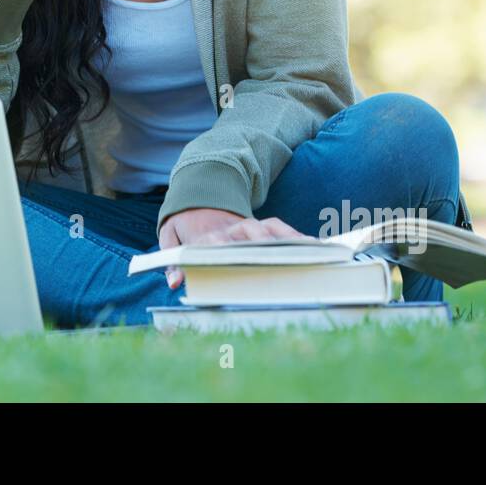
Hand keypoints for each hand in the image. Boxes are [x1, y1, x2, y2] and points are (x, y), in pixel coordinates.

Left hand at [157, 208, 305, 288]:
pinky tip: (313, 247)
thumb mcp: (172, 241)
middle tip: (279, 263)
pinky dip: (295, 236)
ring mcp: (247, 226)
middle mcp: (230, 229)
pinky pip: (279, 228)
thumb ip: (173, 264)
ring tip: (306, 254)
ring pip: (267, 231)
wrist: (197, 201)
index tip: (233, 263)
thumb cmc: (186, 230)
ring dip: (285, 242)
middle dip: (263, 248)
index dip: (225, 253)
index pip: (217, 245)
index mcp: (208, 236)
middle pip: (249, 236)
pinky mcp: (260, 225)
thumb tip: (176, 282)